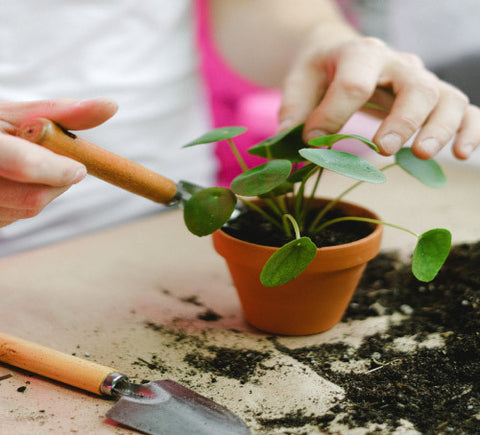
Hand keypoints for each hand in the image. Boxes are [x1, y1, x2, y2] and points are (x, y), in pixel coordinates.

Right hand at [0, 98, 116, 226]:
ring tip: (23, 166)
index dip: (58, 170)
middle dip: (55, 180)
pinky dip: (26, 198)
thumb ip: (62, 113)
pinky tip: (12, 181)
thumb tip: (110, 106)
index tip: (79, 169)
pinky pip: (18, 216)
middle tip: (49, 160)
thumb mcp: (16, 114)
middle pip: (34, 197)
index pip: (25, 165)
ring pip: (29, 208)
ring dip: (43, 188)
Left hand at [280, 33, 479, 159]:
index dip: (333, 115)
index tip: (313, 140)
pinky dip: (470, 129)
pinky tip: (462, 153)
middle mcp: (397, 63)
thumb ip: (294, 109)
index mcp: (359, 54)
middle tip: (384, 148)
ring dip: (439, 128)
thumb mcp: (300, 82)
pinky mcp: (434, 98)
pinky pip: (465, 109)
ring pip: (445, 98)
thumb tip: (288, 140)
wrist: (341, 53)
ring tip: (421, 153)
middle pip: (415, 86)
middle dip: (402, 120)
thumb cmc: (320, 71)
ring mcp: (420, 80)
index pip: (354, 84)